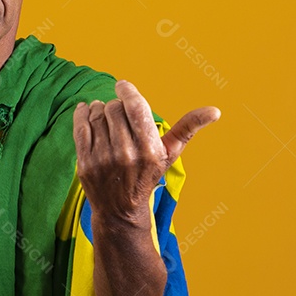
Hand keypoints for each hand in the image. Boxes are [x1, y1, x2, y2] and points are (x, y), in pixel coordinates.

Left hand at [73, 80, 219, 227]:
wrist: (121, 210)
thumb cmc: (148, 175)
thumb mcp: (171, 153)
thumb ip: (189, 127)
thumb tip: (215, 111)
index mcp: (149, 150)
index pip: (136, 107)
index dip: (127, 91)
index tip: (123, 85)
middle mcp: (126, 154)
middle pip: (114, 109)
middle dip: (116, 104)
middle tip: (118, 110)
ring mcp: (103, 159)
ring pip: (97, 115)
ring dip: (99, 108)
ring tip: (105, 113)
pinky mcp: (85, 163)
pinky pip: (80, 127)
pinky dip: (82, 114)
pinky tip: (86, 109)